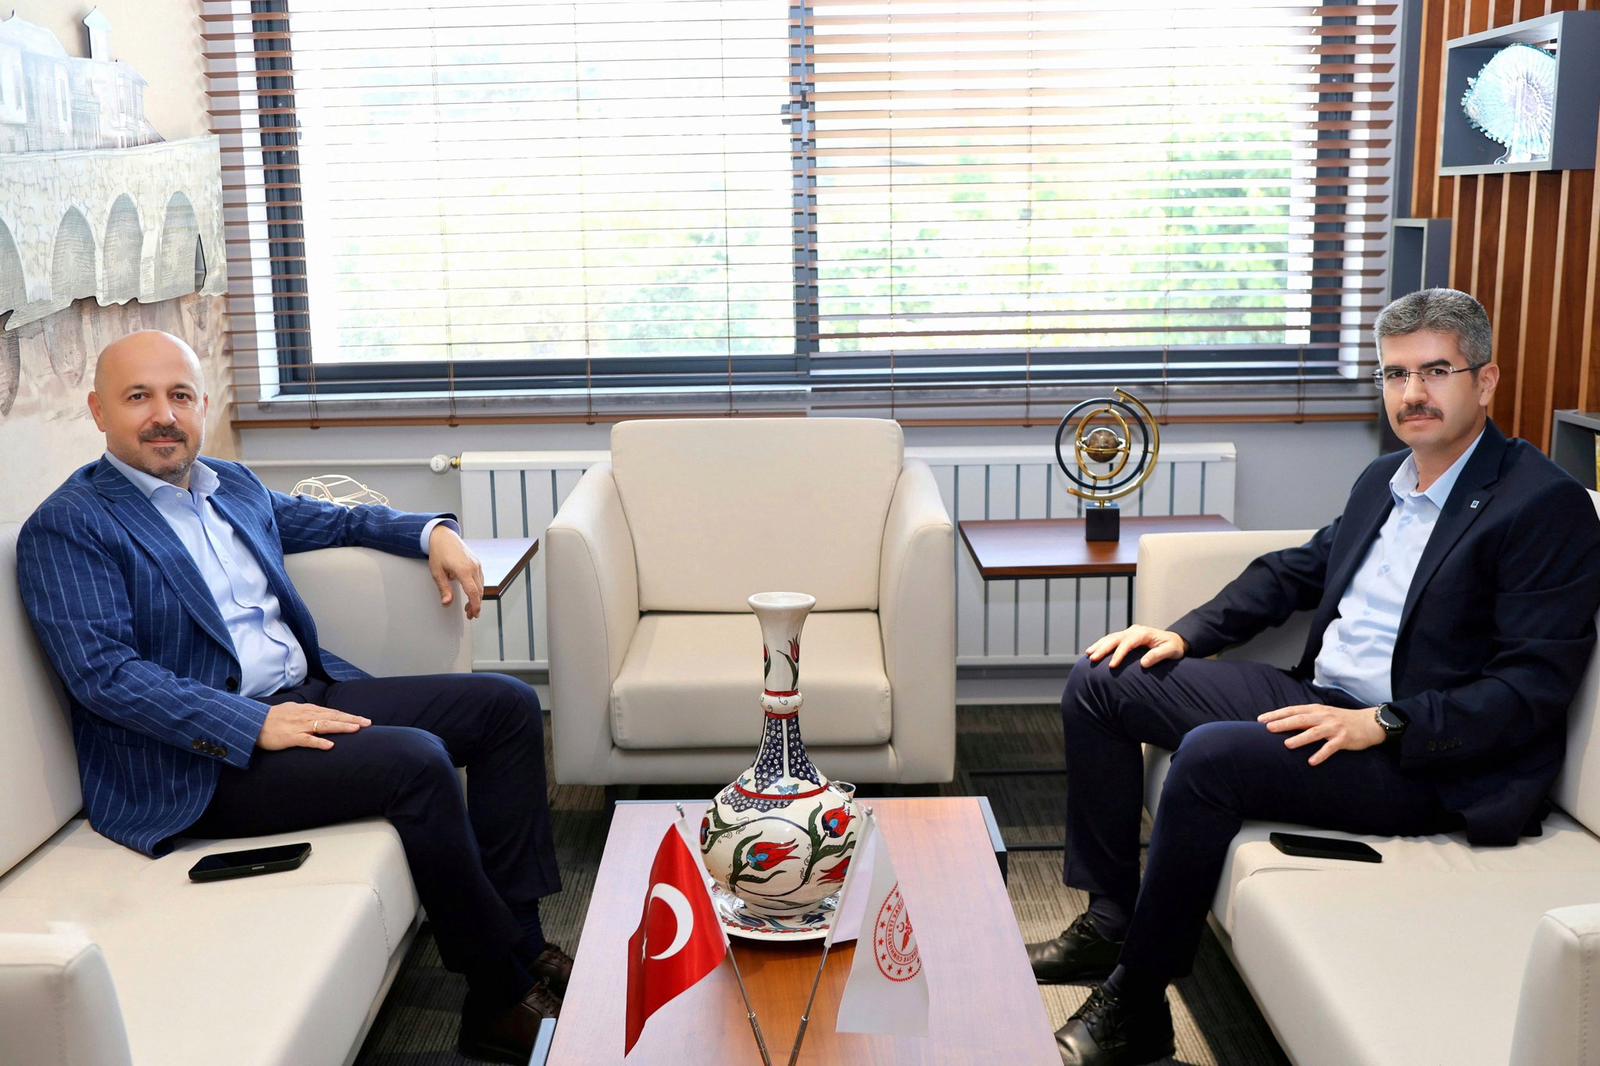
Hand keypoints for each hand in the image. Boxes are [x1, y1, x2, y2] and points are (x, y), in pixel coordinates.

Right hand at [257, 702, 370, 750]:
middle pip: (333, 716)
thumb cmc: (273, 718)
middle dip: (351, 720)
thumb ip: (308, 713)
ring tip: (356, 729)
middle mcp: (306, 715)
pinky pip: (307, 740)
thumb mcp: (294, 711)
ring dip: (341, 727)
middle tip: (368, 723)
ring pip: (324, 725)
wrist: (252, 723)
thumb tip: (322, 715)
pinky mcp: (290, 737)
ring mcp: (298, 726)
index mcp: (308, 709)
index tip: (363, 720)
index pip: (333, 712)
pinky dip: (319, 742)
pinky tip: (330, 745)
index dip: (349, 716)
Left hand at [428, 524, 483, 619]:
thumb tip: (447, 603)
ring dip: (477, 597)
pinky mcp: (476, 563)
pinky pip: (480, 579)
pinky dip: (478, 589)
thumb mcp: (437, 572)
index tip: (473, 614)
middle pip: (479, 591)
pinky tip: (472, 593)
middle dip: (476, 604)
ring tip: (470, 606)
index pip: (473, 592)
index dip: (474, 605)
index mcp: (463, 570)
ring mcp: (476, 564)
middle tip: (470, 614)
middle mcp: (473, 567)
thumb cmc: (439, 552)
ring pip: (481, 586)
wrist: (443, 537)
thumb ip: (444, 589)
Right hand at [1085, 625, 1187, 668]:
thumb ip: (1158, 655)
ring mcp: (1129, 632)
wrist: (1174, 640)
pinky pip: (1111, 639)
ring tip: (1088, 654)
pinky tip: (1093, 651)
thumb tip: (1143, 663)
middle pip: (1115, 638)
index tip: (1111, 666)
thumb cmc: (1174, 647)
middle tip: (1092, 659)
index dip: (1118, 654)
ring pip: (1110, 637)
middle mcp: (1134, 631)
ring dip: (1099, 645)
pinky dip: (1101, 645)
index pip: (1128, 643)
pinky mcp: (1126, 637)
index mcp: (1143, 633)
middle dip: (1103, 648)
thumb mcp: (1171, 651)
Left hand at [1259, 704, 1385, 765]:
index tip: (1261, 720)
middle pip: (1300, 719)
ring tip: (1287, 745)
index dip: (1276, 714)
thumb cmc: (1342, 720)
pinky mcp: (1344, 739)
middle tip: (1268, 728)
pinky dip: (1321, 754)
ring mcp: (1334, 728)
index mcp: (1316, 710)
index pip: (1292, 710)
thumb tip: (1284, 723)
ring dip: (1300, 738)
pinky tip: (1311, 762)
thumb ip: (1307, 718)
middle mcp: (1323, 717)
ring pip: (1314, 732)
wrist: (1370, 722)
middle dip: (1283, 723)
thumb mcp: (1323, 714)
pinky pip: (1330, 747)